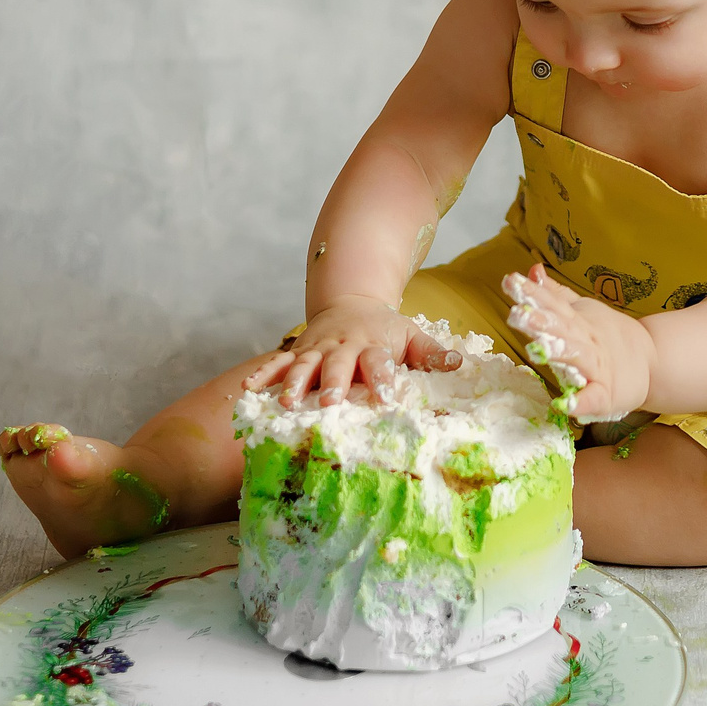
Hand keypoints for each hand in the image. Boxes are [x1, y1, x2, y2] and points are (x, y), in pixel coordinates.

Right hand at [242, 297, 461, 406]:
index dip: (382, 379)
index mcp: (373, 344)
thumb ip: (432, 353)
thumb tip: (458, 365)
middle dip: (333, 383)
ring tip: (286, 402)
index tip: (385, 398)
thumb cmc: (385, 329)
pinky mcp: (298, 351)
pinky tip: (248, 389)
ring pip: (304, 365)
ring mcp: (317, 348)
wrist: (351, 302)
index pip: (379, 363)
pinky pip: (278, 362)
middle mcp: (343, 346)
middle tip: (329, 403)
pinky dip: (263, 374)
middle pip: (338, 364)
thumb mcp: (412, 335)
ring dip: (295, 382)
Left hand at [502, 264, 654, 420]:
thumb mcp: (581, 312)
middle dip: (540, 321)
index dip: (532, 294)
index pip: (553, 305)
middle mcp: (586, 341)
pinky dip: (581, 402)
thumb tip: (533, 270)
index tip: (510, 281)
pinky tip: (566, 405)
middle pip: (562, 329)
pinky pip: (593, 398)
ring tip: (536, 350)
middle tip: (516, 314)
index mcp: (577, 322)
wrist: (651, 361)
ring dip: (557, 353)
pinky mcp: (605, 394)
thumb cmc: (606, 337)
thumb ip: (556, 294)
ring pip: (576, 357)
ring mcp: (596, 367)